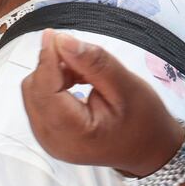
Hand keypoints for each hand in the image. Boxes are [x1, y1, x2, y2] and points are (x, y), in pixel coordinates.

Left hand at [21, 28, 184, 177]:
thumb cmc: (145, 121)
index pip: (44, 89)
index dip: (46, 59)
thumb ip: (94, 63)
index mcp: (72, 133)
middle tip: (85, 63)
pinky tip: (77, 85)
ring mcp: (46, 140)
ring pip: (33, 94)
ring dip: (53, 76)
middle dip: (53, 68)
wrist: (150, 151)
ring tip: (86, 77)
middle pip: (34, 90)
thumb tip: (62, 40)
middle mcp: (51, 140)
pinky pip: (38, 102)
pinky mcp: (47, 135)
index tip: (53, 34)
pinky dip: (53, 87)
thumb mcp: (127, 87)